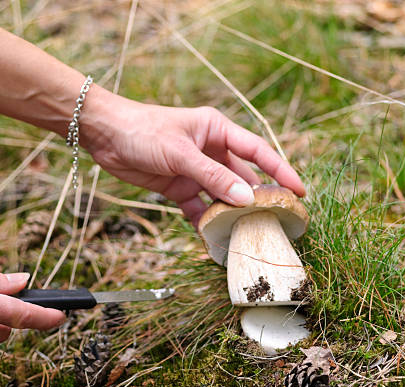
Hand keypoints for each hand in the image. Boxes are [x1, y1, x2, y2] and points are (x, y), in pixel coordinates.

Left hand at [80, 89, 305, 225]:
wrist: (105, 136)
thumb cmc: (143, 130)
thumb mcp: (181, 152)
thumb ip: (213, 177)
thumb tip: (246, 199)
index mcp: (218, 131)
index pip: (258, 152)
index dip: (281, 170)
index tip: (299, 191)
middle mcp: (211, 151)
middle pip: (243, 178)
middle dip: (257, 198)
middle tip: (275, 221)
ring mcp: (196, 171)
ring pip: (222, 196)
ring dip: (231, 214)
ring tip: (246, 236)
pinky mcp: (179, 187)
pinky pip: (199, 207)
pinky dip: (205, 222)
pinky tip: (213, 238)